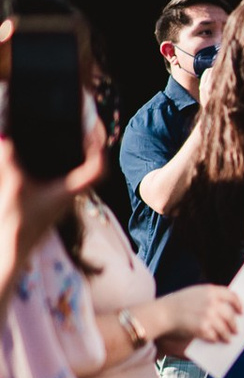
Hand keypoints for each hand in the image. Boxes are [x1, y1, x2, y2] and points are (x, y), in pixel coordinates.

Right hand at [0, 126, 108, 278]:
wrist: (15, 248)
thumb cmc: (19, 222)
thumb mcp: (14, 188)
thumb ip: (10, 162)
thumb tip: (6, 139)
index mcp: (70, 191)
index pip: (97, 170)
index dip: (99, 151)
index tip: (94, 134)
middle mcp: (71, 195)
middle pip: (92, 169)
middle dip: (92, 148)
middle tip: (86, 130)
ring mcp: (63, 200)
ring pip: (81, 176)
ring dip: (79, 157)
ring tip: (73, 137)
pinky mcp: (53, 202)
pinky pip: (66, 180)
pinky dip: (64, 167)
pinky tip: (49, 158)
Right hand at [153, 284, 242, 343]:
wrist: (162, 313)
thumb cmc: (177, 303)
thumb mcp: (195, 292)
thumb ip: (210, 296)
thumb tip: (227, 308)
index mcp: (211, 291)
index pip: (232, 296)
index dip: (238, 304)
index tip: (241, 311)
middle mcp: (212, 302)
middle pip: (231, 315)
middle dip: (234, 324)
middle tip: (236, 330)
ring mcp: (209, 316)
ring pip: (225, 328)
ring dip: (228, 335)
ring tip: (229, 338)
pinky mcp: (203, 328)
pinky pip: (215, 336)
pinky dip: (216, 339)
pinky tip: (216, 340)